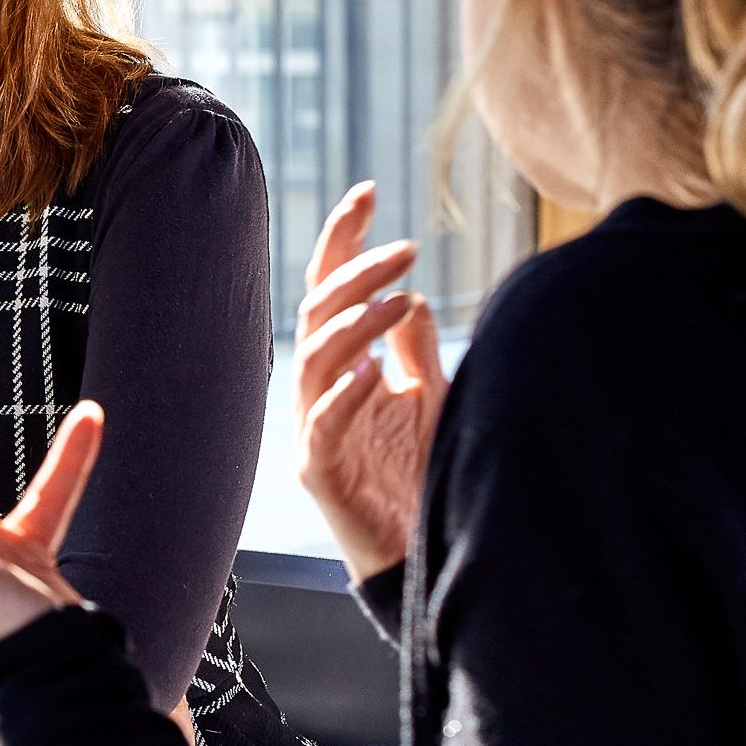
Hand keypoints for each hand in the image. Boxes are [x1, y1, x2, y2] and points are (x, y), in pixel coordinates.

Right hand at [292, 183, 447, 583]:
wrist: (417, 554)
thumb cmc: (420, 474)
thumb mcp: (431, 397)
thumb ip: (416, 349)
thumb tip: (412, 295)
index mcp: (341, 364)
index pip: (330, 287)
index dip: (343, 239)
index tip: (368, 191)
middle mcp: (319, 389)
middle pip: (319, 314)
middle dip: (357, 275)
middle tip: (407, 250)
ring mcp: (314, 429)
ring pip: (316, 360)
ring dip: (356, 324)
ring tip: (401, 299)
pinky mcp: (321, 472)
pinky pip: (323, 427)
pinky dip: (344, 397)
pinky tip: (375, 372)